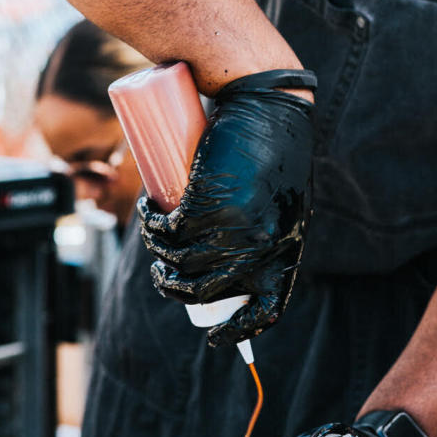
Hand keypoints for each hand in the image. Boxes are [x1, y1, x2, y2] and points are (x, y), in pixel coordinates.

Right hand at [139, 70, 314, 345]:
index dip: (239, 331)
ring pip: (181, 264)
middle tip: (164, 273)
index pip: (267, 309)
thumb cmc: (270, 144)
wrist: (262, 99)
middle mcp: (263, 247)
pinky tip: (149, 212)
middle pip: (209, 293)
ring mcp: (234, 229)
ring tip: (154, 231)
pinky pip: (169, 234)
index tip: (217, 338)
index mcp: (287, 249)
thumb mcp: (280, 196)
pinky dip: (151, 226)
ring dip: (157, 256)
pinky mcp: (207, 206)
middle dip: (176, 290)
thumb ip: (269, 226)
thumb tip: (239, 263)